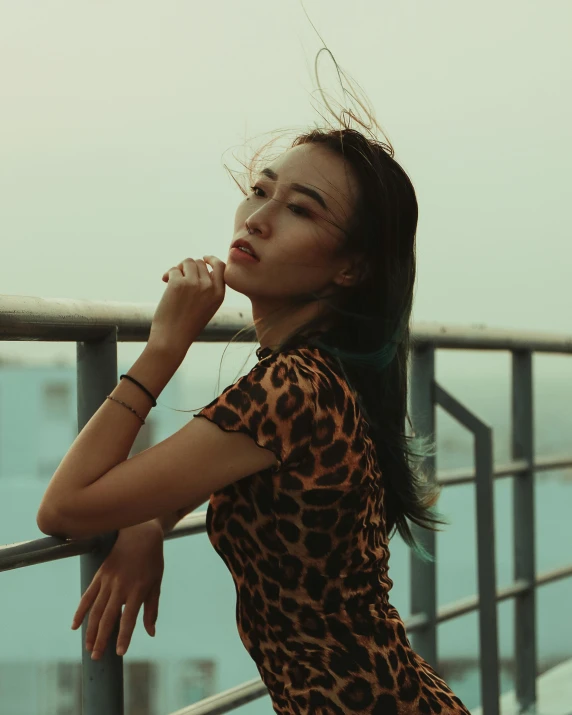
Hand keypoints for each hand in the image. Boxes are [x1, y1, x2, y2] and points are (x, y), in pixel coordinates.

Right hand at [71, 521, 164, 659]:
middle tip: (96, 657)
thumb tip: (151, 633)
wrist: (140, 534)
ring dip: (90, 630)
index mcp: (138, 590)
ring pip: (96, 610)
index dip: (124, 636)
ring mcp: (108, 580)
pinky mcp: (99, 575)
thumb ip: (152, 609)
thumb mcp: (156, 584)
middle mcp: (121, 587)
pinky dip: (80, 611)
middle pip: (108, 617)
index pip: (129, 618)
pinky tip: (75, 626)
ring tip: (88, 647)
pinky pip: (87, 596)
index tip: (120, 652)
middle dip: (102, 639)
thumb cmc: (152, 561)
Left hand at [148, 256, 225, 356]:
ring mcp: (194, 284)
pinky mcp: (178, 284)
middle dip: (188, 267)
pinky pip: (173, 269)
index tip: (203, 259)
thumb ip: (208, 289)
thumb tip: (199, 265)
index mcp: (219, 294)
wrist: (173, 338)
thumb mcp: (207, 308)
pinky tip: (164, 282)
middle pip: (199, 263)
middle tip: (179, 277)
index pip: (220, 267)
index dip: (211, 260)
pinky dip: (168, 274)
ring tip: (171, 280)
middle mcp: (209, 287)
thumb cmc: (187, 325)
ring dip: (179, 268)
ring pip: (187, 262)